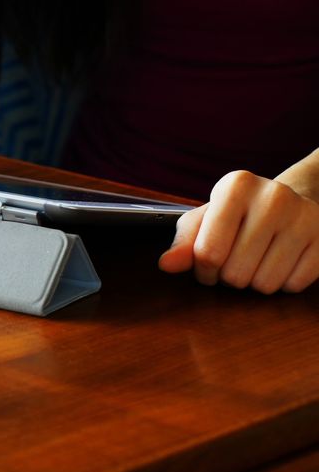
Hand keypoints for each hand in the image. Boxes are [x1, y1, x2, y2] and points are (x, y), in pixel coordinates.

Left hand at [159, 170, 318, 292]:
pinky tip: (280, 261)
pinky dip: (281, 283)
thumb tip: (166, 265)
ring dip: (254, 282)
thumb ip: (183, 243)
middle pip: (235, 273)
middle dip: (228, 277)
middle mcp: (274, 196)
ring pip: (264, 284)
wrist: (292, 200)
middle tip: (234, 261)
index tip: (207, 263)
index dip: (202, 269)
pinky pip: (292, 286)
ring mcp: (305, 217)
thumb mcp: (206, 219)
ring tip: (256, 260)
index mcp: (236, 186)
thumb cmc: (238, 213)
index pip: (207, 252)